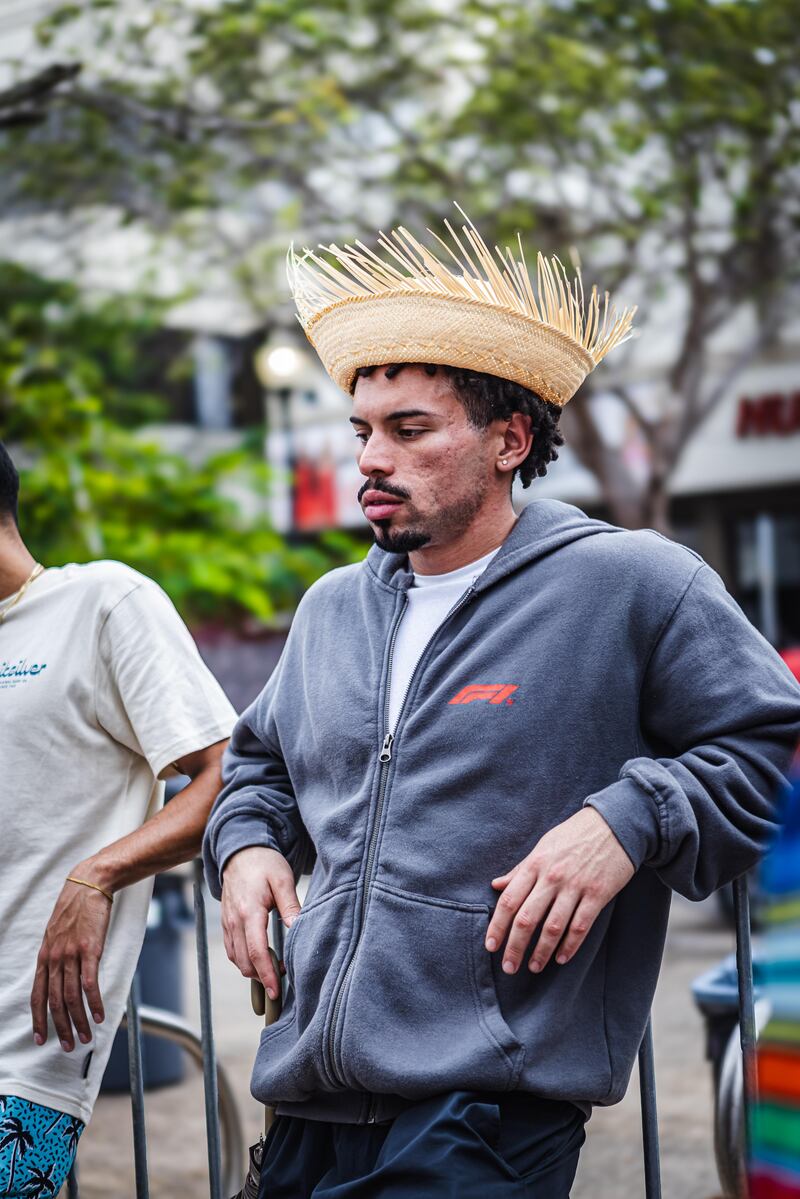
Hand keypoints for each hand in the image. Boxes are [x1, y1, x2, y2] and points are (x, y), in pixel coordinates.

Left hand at [31, 871, 112, 1052]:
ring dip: (79, 1021)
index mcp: (45, 956)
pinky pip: (90, 984)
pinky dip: (94, 1003)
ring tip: (87, 1036)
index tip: (41, 1038)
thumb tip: (58, 974)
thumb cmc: (75, 908)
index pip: (37, 995)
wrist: (89, 885)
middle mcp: (54, 959)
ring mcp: (71, 955)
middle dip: (61, 1027)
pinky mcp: (90, 950)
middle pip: (55, 1002)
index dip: (38, 1019)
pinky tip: (100, 1015)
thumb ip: (56, 955)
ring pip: (71, 997)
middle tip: (69, 1046)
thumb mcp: (56, 933)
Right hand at [221, 846, 299, 1000]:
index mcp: (249, 911)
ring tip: (273, 972)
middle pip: (244, 961)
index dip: (267, 975)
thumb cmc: (265, 863)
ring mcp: (227, 922)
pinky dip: (243, 960)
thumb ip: (291, 907)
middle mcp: (234, 920)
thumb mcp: (283, 880)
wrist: (241, 850)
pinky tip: (260, 959)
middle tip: (281, 983)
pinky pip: (231, 949)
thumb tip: (299, 931)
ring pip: (235, 958)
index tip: (276, 990)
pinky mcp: (225, 922)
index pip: (257, 952)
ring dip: (252, 970)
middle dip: (260, 977)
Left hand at [485, 807, 633, 974]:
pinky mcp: (598, 895)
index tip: (491, 946)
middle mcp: (552, 877)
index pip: (509, 901)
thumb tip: (496, 885)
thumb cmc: (574, 835)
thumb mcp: (542, 846)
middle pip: (526, 919)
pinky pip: (580, 926)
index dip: (497, 926)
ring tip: (534, 967)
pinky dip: (569, 946)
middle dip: (515, 947)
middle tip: (509, 967)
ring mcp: (575, 887)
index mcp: (535, 864)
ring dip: (541, 952)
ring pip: (552, 928)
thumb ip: (520, 870)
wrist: (614, 825)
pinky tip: (560, 958)